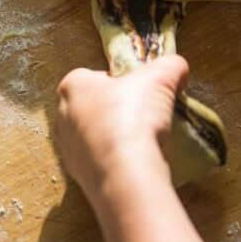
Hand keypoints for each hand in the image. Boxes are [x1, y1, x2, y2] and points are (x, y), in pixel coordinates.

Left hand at [55, 56, 187, 200]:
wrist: (124, 175)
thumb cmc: (133, 117)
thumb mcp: (161, 77)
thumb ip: (170, 65)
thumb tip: (178, 67)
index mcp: (73, 85)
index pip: (95, 75)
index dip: (121, 82)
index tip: (141, 92)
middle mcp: (62, 116)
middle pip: (92, 106)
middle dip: (115, 109)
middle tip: (141, 115)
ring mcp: (67, 149)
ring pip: (93, 136)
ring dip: (114, 137)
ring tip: (140, 141)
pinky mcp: (77, 176)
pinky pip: (98, 162)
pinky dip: (114, 161)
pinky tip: (133, 161)